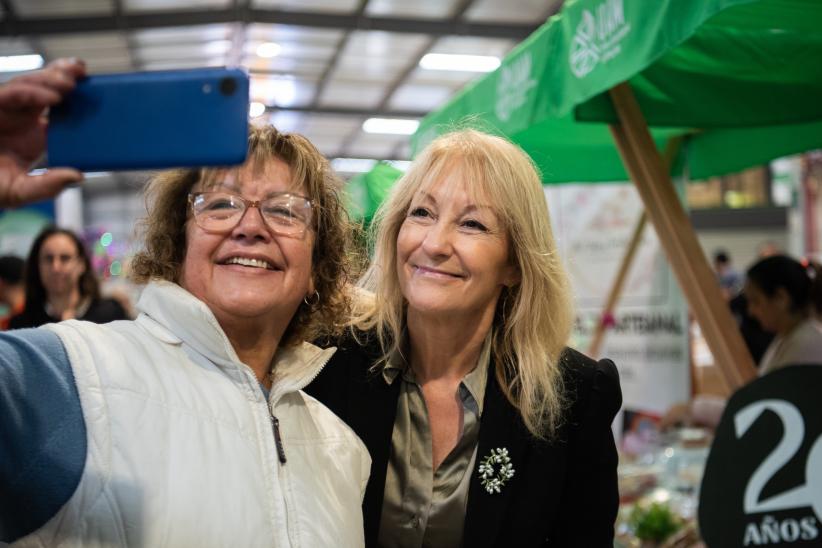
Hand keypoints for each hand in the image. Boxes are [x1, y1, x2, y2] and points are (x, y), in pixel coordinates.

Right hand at [0, 58, 85, 207]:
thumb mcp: (22, 190)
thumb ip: (48, 185)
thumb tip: (78, 177)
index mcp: (34, 131)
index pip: (57, 105)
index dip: (73, 92)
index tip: (93, 86)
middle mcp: (21, 116)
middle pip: (44, 87)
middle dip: (63, 76)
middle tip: (83, 73)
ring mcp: (6, 110)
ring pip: (28, 85)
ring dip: (50, 79)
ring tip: (71, 83)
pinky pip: (10, 93)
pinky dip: (32, 92)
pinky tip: (52, 98)